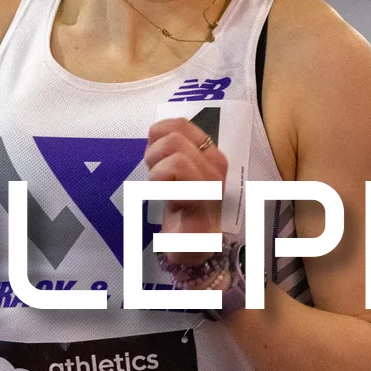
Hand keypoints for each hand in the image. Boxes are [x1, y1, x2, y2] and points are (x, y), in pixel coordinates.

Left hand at [144, 117, 227, 263]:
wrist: (191, 246)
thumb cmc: (181, 209)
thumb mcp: (175, 172)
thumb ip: (170, 148)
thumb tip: (157, 130)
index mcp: (209, 152)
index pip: (179, 124)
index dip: (157, 138)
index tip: (157, 161)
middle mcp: (216, 163)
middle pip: (175, 136)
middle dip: (154, 155)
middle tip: (156, 179)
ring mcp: (212, 182)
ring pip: (175, 155)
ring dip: (157, 173)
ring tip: (162, 192)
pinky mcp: (204, 202)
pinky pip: (179, 178)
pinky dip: (163, 186)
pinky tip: (169, 201)